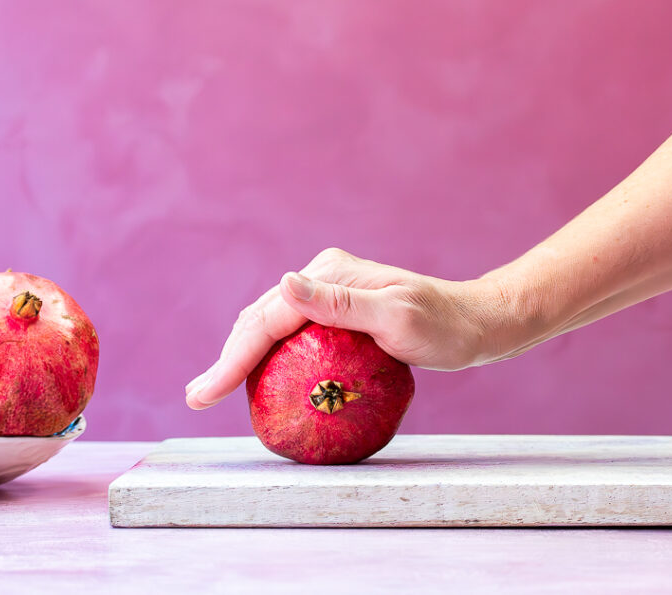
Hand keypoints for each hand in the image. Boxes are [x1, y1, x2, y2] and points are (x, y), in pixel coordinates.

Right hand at [185, 247, 506, 409]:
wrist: (474, 323)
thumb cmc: (444, 327)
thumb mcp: (398, 319)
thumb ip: (342, 305)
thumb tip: (285, 285)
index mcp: (330, 274)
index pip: (269, 317)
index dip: (232, 355)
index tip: (205, 392)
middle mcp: (323, 277)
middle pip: (261, 318)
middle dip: (226, 357)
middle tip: (197, 397)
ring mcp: (329, 292)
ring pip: (271, 323)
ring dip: (240, 355)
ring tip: (213, 388)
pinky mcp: (337, 310)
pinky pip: (291, 333)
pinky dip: (267, 354)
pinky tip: (257, 378)